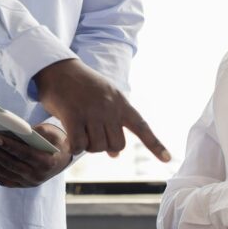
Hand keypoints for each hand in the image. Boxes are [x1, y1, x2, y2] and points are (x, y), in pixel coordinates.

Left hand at [0, 123, 72, 187]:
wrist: (63, 158)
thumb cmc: (56, 141)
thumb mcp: (51, 131)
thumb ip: (35, 131)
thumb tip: (12, 128)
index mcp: (47, 162)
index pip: (24, 154)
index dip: (9, 145)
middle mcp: (37, 176)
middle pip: (10, 163)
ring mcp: (29, 183)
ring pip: (4, 172)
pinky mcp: (23, 185)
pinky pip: (4, 180)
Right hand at [33, 58, 170, 161]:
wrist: (59, 69)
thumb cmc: (82, 86)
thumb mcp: (104, 98)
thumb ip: (113, 123)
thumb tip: (115, 154)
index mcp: (121, 102)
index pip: (142, 126)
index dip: (155, 145)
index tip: (168, 159)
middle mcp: (109, 107)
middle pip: (117, 145)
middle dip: (105, 146)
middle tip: (92, 134)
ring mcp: (92, 111)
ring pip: (97, 147)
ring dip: (88, 146)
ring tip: (79, 131)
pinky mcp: (73, 115)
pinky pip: (79, 145)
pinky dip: (74, 147)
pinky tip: (69, 139)